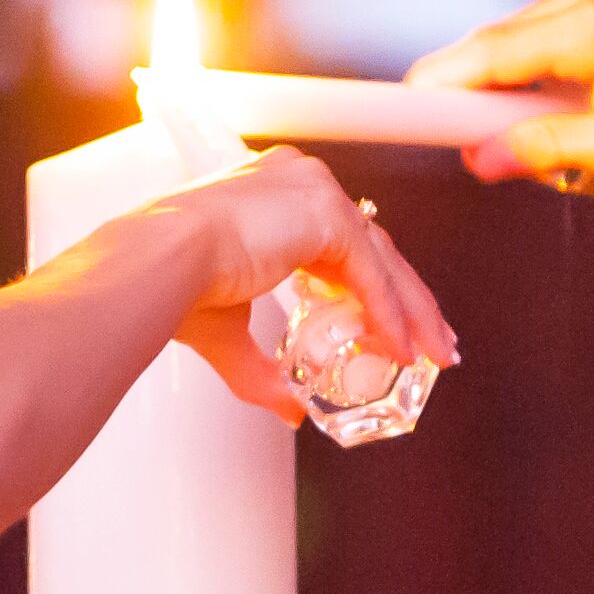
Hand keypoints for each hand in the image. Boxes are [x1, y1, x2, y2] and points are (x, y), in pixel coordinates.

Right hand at [141, 149, 459, 420]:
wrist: (159, 265)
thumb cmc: (175, 287)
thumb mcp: (231, 334)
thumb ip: (266, 371)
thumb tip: (291, 411)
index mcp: (275, 197)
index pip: (342, 243)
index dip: (374, 287)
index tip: (396, 323)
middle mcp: (298, 182)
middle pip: (372, 248)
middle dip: (408, 301)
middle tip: (433, 341)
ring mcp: (314, 190)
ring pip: (381, 257)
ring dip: (411, 310)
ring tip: (432, 352)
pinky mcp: (325, 210)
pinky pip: (372, 270)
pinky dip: (389, 312)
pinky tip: (400, 347)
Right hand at [406, 0, 593, 195]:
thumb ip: (547, 149)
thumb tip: (478, 158)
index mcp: (591, 24)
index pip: (486, 53)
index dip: (435, 84)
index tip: (392, 107)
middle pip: (496, 45)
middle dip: (479, 99)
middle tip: (480, 153)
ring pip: (522, 45)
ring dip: (518, 94)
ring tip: (563, 146)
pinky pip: (551, 41)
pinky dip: (545, 80)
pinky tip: (580, 119)